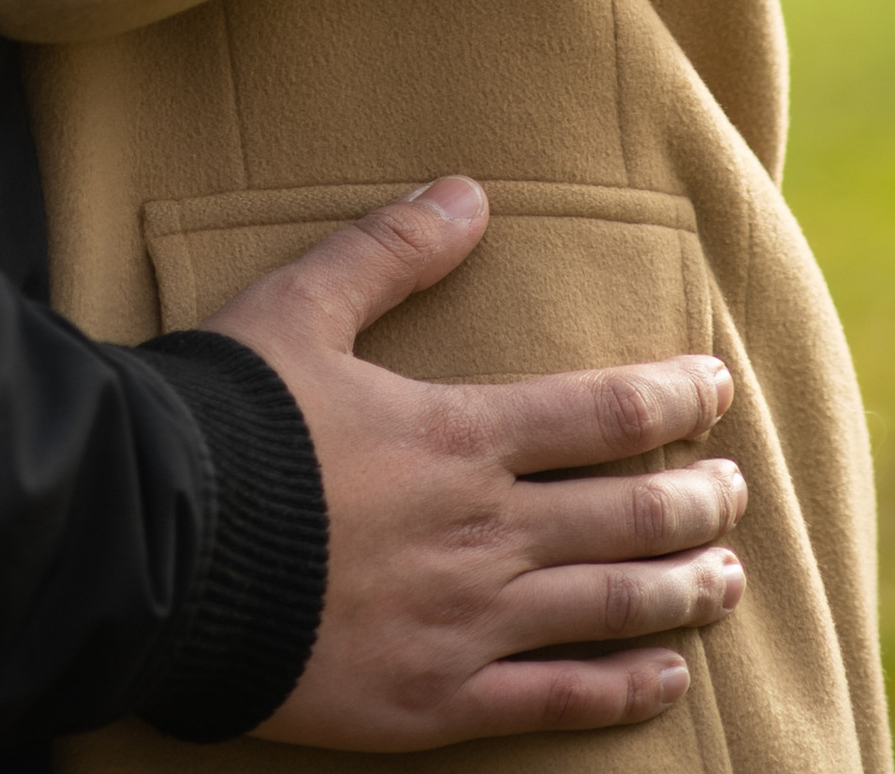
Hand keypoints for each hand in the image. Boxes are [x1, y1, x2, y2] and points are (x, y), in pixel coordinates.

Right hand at [223, 180, 746, 747]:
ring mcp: (467, 624)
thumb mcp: (301, 307)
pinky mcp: (437, 699)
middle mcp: (484, 532)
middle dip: (699, 499)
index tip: (716, 388)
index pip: (606, 415)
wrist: (160, 545)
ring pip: (611, 608)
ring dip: (684, 590)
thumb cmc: (228, 417)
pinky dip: (625, 690)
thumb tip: (469, 192)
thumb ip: (391, 252)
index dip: (675, 398)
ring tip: (729, 580)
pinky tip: (667, 679)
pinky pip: (557, 701)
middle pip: (629, 515)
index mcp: (459, 434)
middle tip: (735, 488)